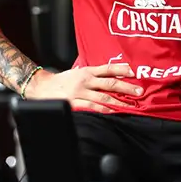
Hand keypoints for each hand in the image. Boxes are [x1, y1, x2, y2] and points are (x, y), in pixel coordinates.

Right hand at [26, 64, 142, 112]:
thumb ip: (94, 74)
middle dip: (127, 88)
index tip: (134, 72)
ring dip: (119, 102)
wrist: (40, 86)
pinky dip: (103, 110)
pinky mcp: (74, 103)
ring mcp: (80, 92)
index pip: (108, 68)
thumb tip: (114, 76)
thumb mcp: (78, 72)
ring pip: (103, 97)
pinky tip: (112, 113)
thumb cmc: (62, 80)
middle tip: (139, 92)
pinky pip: (92, 107)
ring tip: (130, 106)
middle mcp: (85, 80)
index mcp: (87, 71)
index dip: (122, 69)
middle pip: (110, 83)